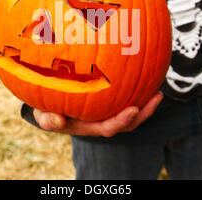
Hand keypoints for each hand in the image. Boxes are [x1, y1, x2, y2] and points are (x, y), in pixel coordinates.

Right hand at [33, 92, 163, 136]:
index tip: (133, 109)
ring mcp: (108, 111)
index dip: (122, 121)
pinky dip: (139, 90)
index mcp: (89, 126)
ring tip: (159, 89)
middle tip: (157, 96)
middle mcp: (102, 120)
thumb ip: (48, 118)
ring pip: (131, 111)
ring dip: (146, 103)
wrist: (49, 100)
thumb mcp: (42, 112)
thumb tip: (57, 120)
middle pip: (127, 122)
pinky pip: (127, 96)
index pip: (109, 127)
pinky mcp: (110, 100)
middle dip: (144, 112)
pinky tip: (148, 72)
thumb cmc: (46, 106)